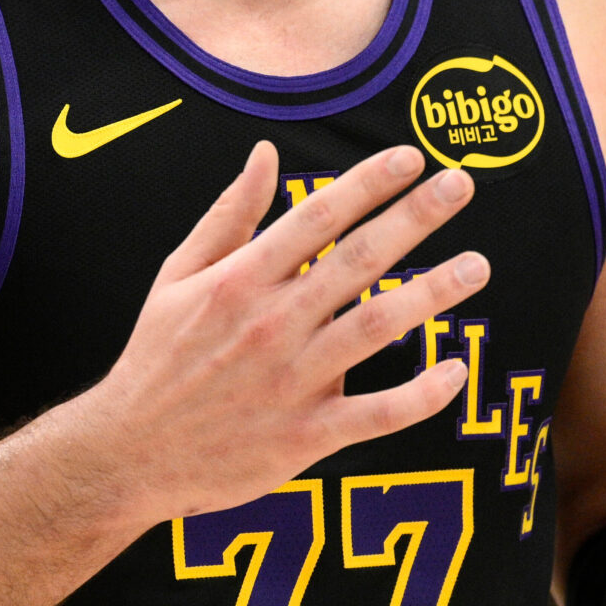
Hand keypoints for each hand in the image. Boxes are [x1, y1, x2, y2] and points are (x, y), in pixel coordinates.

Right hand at [75, 140, 486, 522]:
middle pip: (359, 259)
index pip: (318, 216)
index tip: (413, 157)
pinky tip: (455, 371)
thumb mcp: (179, 275)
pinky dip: (421, 395)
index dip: (369, 182)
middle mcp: (272, 322)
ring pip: (377, 327)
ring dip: (434, 293)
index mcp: (241, 279)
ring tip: (477, 265)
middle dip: (416, 217)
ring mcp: (292, 380)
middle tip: (463, 183)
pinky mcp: (305, 436)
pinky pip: (377, 413)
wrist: (128, 452)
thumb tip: (266, 153)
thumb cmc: (157, 357)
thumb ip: (229, 214)